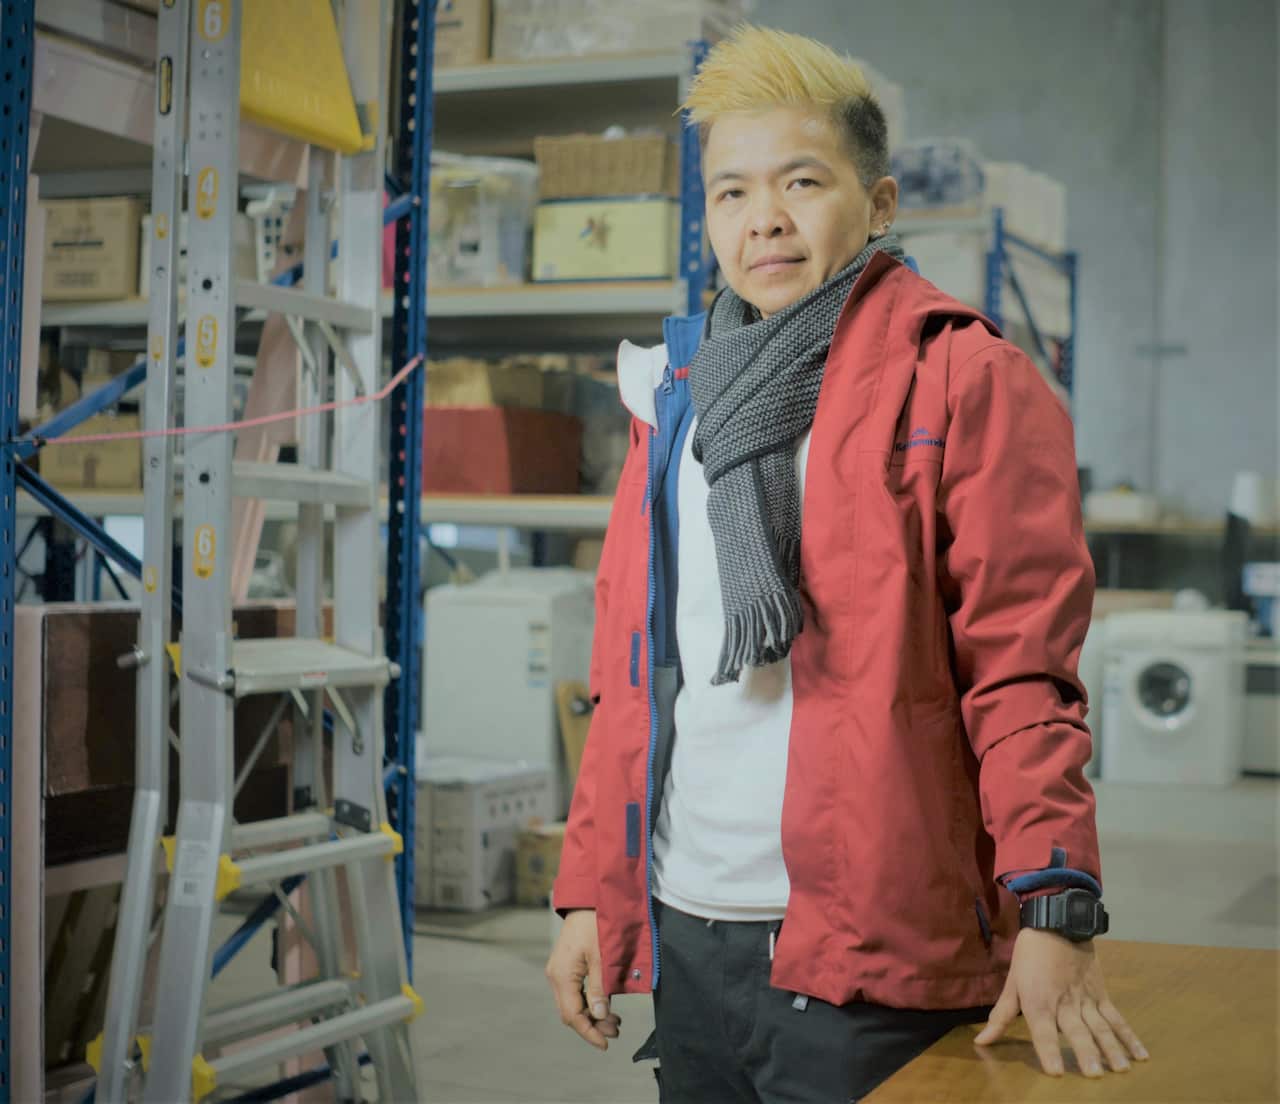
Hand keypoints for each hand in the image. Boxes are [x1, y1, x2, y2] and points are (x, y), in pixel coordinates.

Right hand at [545, 909, 622, 1050]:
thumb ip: (600, 987)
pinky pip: (574, 991)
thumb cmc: (596, 923)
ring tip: (615, 1021)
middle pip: (570, 1012)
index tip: (605, 1043)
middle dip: (592, 1025)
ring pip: (573, 1003)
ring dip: (592, 1014)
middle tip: (616, 1030)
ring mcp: (559, 970)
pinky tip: (605, 1005)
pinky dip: (589, 1001)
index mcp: (562, 975)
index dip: (588, 1031)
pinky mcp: (565, 966)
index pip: (572, 1014)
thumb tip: (599, 1015)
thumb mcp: (602, 956)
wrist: (587, 898)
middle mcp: (556, 975)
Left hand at [974, 928, 1148, 1076]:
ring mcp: (1086, 999)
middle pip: (1076, 1031)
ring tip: (1120, 1069)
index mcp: (1038, 1002)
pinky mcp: (1102, 994)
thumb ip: (1000, 1016)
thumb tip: (981, 1042)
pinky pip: (1117, 1018)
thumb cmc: (1030, 955)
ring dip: (1111, 1049)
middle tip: (1094, 1074)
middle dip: (1085, 1053)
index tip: (1056, 1072)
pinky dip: (1129, 1036)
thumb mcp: (1012, 983)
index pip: (1042, 1031)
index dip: (1048, 1051)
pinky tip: (1140, 1055)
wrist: (1057, 922)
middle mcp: (1064, 1004)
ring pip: (1101, 1027)